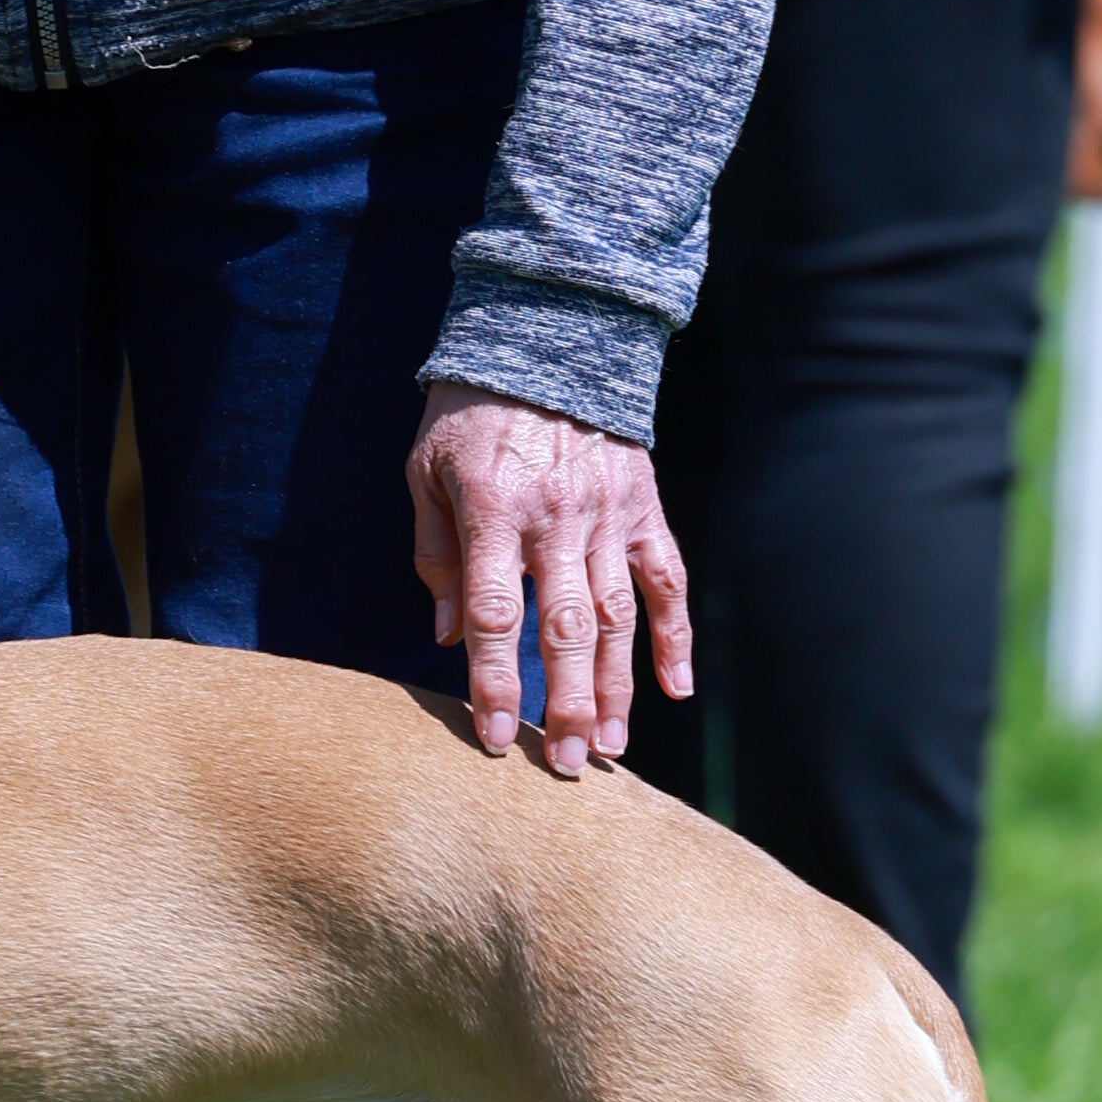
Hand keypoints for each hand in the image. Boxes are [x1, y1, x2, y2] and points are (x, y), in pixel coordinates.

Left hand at [407, 385, 691, 778]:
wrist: (547, 337)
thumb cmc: (469, 412)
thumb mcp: (426, 472)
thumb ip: (437, 555)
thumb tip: (449, 636)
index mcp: (494, 510)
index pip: (497, 614)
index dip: (496, 681)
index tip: (494, 737)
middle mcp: (558, 517)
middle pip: (565, 627)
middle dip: (566, 702)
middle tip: (564, 764)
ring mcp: (609, 513)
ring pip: (617, 615)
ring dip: (615, 686)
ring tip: (607, 746)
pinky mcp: (644, 507)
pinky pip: (667, 578)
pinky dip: (674, 635)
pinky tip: (675, 688)